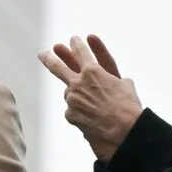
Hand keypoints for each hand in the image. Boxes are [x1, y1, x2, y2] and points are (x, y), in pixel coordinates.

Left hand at [38, 34, 143, 162]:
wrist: (123, 131)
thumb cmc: (128, 107)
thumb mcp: (126, 85)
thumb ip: (113, 78)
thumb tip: (112, 81)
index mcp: (93, 71)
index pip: (81, 53)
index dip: (77, 45)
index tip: (73, 40)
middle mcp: (78, 83)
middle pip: (57, 67)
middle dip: (49, 58)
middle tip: (43, 53)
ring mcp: (72, 99)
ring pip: (71, 93)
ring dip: (79, 96)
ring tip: (95, 103)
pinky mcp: (70, 114)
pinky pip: (74, 109)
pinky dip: (82, 111)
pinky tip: (94, 117)